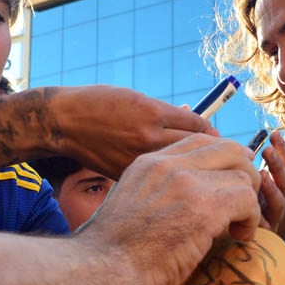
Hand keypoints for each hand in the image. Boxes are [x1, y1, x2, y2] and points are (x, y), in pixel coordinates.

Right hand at [38, 86, 214, 178]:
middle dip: (213, 157)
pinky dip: (169, 183)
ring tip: (202, 176)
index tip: (221, 144)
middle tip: (221, 163)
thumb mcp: (140, 100)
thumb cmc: (103, 104)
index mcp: (153, 113)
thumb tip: (204, 131)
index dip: (214, 137)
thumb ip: (171, 116)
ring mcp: (137, 160)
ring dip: (194, 173)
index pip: (199, 127)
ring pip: (179, 170)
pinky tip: (174, 184)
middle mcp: (147, 137)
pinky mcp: (126, 176)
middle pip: (196, 151)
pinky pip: (158, 181)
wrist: (63, 122)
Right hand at [76, 134, 261, 284]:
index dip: (223, 161)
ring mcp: (187, 183)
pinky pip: (248, 200)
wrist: (101, 269)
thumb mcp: (131, 203)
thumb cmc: (111, 251)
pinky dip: (252, 220)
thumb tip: (185, 202)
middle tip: (241, 203)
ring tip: (238, 226)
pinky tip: (240, 236)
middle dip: (244, 174)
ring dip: (248, 202)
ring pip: (243, 175)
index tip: (228, 184)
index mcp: (150, 162)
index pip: (200, 142)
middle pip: (229, 148)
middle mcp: (169, 165)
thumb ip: (158, 192)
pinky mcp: (204, 208)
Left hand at [256, 131, 284, 230]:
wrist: (260, 238)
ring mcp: (274, 215)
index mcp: (280, 185)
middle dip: (277, 164)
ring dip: (271, 188)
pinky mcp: (266, 232)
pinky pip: (264, 224)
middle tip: (267, 149)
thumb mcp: (271, 182)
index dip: (281, 150)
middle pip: (284, 180)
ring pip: (277, 202)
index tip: (274, 133)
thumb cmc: (264, 206)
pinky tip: (252, 206)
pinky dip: (259, 215)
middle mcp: (281, 198)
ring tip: (262, 174)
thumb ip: (284, 163)